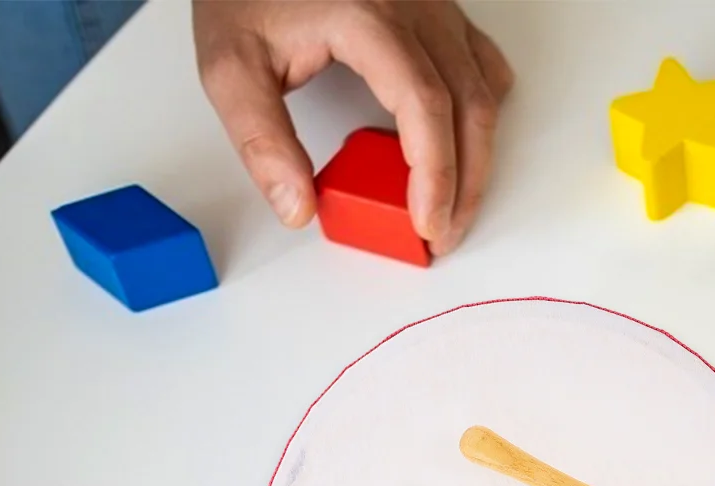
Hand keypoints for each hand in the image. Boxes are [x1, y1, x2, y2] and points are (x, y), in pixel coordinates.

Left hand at [194, 0, 514, 253]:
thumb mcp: (231, 64)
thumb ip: (261, 140)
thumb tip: (297, 207)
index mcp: (367, 15)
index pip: (424, 105)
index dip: (435, 174)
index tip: (426, 223)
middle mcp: (413, 6)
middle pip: (469, 106)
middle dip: (464, 184)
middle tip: (440, 234)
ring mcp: (433, 5)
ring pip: (484, 92)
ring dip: (476, 158)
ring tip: (450, 206)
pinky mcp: (440, 11)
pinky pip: (482, 68)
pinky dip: (479, 115)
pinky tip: (458, 145)